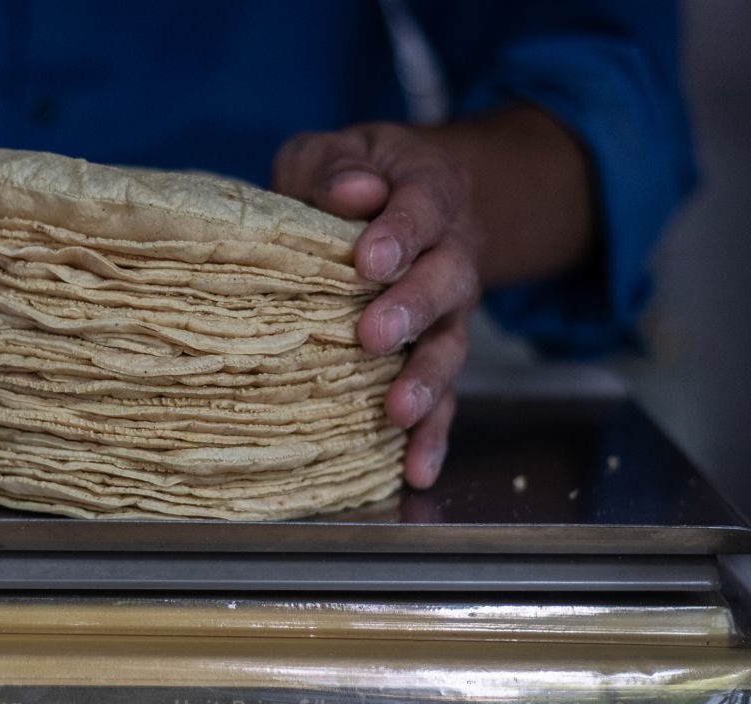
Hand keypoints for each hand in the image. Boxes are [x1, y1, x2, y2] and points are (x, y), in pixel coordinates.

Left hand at [273, 123, 482, 487]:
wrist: (410, 194)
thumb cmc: (355, 176)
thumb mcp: (333, 151)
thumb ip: (334, 166)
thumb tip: (354, 191)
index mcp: (427, 193)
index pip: (421, 208)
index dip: (399, 233)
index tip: (368, 257)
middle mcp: (451, 254)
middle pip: (447, 281)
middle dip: (413, 309)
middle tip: (374, 335)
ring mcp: (450, 310)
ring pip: (451, 344)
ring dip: (428, 380)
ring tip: (398, 412)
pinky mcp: (436, 353)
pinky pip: (446, 396)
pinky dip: (435, 434)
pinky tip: (416, 471)